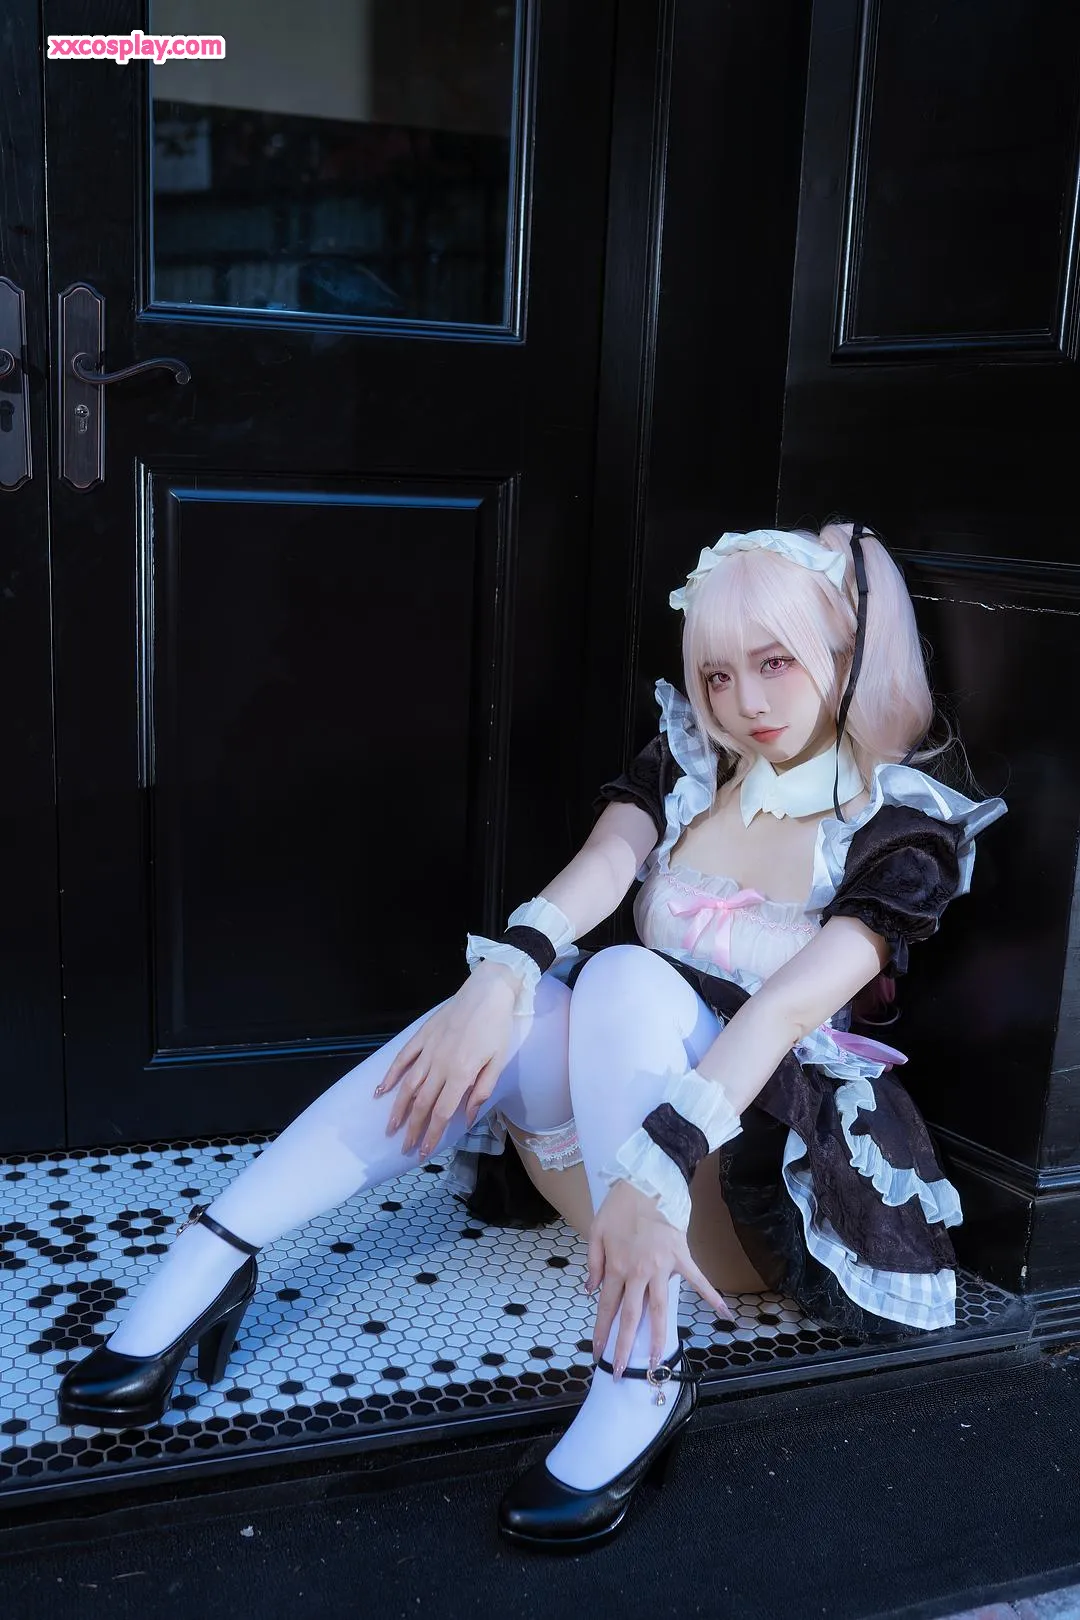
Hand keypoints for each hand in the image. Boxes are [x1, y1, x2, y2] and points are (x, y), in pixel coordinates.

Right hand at [376, 963, 518, 1158]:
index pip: (442, 1112)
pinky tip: (380, 1091)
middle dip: (413, 1129)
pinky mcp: (421, 1036)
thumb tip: (468, 1117)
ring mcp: (428, 1050)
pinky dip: (390, 1076)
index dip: (432, 1135)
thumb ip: (482, 1090)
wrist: (488, 991)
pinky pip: (402, 1059)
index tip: (423, 1152)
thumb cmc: (497, 1027)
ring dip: (398, 1109)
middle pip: (422, 1104)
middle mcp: (440, 1065)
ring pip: (408, 1085)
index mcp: (461, 1073)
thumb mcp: (498, 1061)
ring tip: (391, 1127)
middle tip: (405, 1148)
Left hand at [586, 1179, 732, 1374]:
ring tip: (658, 1360)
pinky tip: (723, 1312)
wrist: (644, 1182)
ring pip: (660, 1308)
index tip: (599, 1354)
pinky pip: (697, 1279)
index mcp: (616, 1267)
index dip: (602, 1332)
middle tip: (621, 1372)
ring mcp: (661, 1267)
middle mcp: (638, 1273)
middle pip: (631, 1317)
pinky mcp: (681, 1257)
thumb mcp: (595, 1232)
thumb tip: (591, 1291)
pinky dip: (710, 1295)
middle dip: (625, 1347)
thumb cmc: (618, 1207)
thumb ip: (593, 1264)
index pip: (607, 1307)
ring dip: (658, 1336)